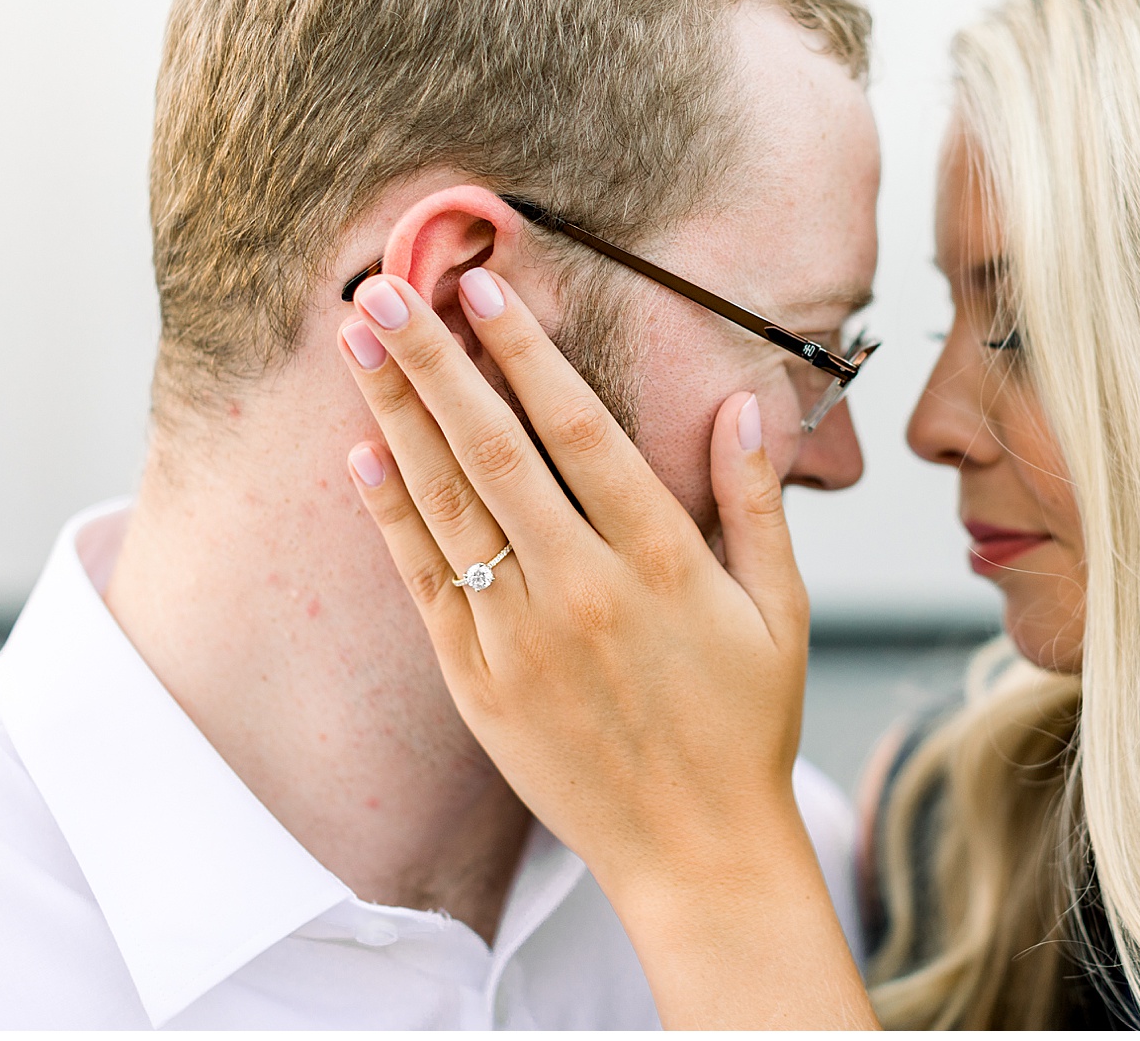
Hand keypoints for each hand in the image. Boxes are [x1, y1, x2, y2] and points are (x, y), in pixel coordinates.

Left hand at [336, 266, 875, 1027]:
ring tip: (358, 343)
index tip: (487, 288)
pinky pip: (425, 585)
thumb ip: (755, 503)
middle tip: (383, 287)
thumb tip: (739, 407)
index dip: (528, 354)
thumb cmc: (748, 725)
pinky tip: (364, 455)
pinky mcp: (479, 685)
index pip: (581, 431)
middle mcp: (581, 589)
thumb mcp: (781, 610)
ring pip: (448, 505)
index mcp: (661, 562)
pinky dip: (392, 517)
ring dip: (397, 416)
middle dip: (434, 360)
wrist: (697, 853)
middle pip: (493, 450)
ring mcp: (520, 638)